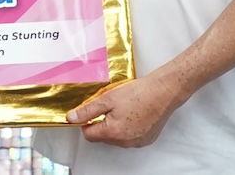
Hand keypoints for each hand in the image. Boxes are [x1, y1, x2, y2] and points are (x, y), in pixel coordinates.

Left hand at [66, 75, 182, 147]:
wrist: (163, 92)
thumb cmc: (138, 94)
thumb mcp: (107, 98)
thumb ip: (88, 110)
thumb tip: (72, 118)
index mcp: (112, 133)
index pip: (89, 134)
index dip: (86, 122)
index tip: (91, 111)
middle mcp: (124, 142)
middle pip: (103, 136)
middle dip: (102, 122)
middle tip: (110, 105)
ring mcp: (137, 142)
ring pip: (117, 137)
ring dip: (116, 125)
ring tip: (124, 107)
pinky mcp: (147, 139)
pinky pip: (131, 136)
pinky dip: (129, 127)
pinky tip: (134, 113)